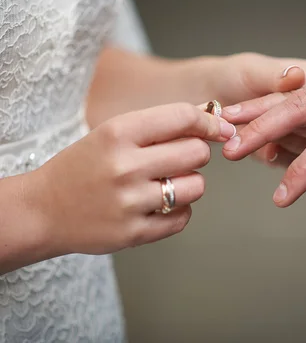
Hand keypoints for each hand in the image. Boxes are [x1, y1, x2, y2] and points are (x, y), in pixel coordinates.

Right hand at [30, 103, 234, 255]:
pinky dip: (179, 211)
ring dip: (189, 183)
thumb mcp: (114, 133)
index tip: (219, 128)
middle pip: (196, 152)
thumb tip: (213, 115)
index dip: (209, 122)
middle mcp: (125, 166)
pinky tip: (159, 205)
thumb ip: (162, 124)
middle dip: (195, 154)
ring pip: (196, 186)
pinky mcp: (134, 233)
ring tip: (166, 183)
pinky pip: (183, 218)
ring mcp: (130, 202)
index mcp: (118, 133)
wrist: (42, 210)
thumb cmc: (85, 165)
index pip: (183, 117)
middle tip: (177, 159)